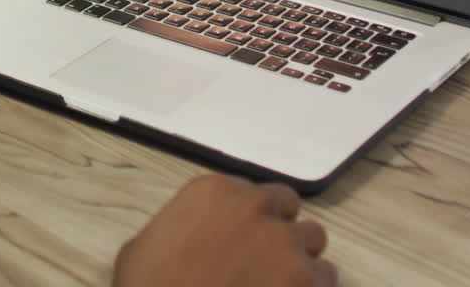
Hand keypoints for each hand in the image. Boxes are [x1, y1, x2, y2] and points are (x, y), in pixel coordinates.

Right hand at [114, 175, 335, 286]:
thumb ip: (178, 229)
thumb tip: (186, 240)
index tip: (244, 235)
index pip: (252, 191)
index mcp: (214, 192)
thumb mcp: (143, 248)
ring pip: (313, 240)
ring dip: (300, 258)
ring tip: (280, 282)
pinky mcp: (306, 281)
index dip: (251, 216)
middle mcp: (255, 209)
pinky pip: (326, 278)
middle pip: (287, 208)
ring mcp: (285, 245)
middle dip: (279, 230)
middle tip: (264, 258)